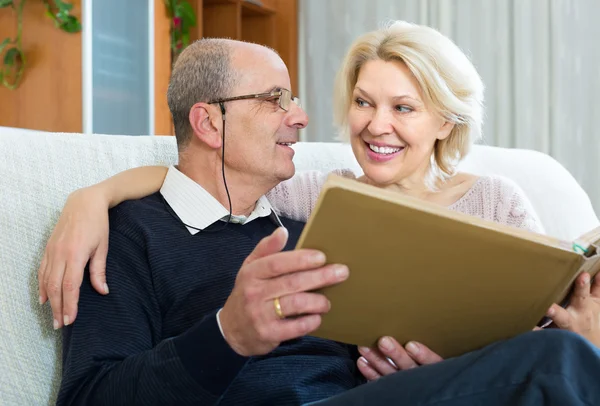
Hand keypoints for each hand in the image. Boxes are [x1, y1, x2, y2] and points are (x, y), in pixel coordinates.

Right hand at [38, 187, 110, 329]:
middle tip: (60, 325)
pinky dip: (41, 286)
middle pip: (55, 287)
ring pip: (46, 281)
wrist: (84, 202)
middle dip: (57, 308)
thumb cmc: (98, 224)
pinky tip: (43, 298)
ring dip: (49, 300)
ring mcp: (51, 251)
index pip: (70, 286)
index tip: (70, 320)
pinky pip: (42, 271)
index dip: (70, 305)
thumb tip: (103, 291)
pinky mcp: (48, 248)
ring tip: (52, 317)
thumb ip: (99, 270)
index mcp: (75, 254)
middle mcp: (60, 254)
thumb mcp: (103, 246)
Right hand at [219, 227, 348, 355]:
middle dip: (319, 277)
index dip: (300, 259)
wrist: (231, 330)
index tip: (321, 257)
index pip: (277, 263)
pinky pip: (295, 327)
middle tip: (341, 272)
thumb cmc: (248, 293)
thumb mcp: (250, 268)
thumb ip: (266, 249)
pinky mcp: (268, 334)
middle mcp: (254, 293)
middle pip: (291, 282)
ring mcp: (260, 315)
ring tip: (327, 301)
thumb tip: (282, 232)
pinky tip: (317, 318)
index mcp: (251, 273)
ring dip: (317, 301)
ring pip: (295, 304)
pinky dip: (310, 322)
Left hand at [357, 336, 442, 380]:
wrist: (417, 377)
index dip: (423, 355)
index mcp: (434, 366)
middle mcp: (420, 376)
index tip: (411, 345)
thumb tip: (408, 316)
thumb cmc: (424, 354)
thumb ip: (422, 338)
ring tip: (365, 347)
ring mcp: (405, 384)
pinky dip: (371, 373)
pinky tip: (362, 361)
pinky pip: (380, 382)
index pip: (433, 362)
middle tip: (383, 341)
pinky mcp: (391, 388)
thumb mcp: (430, 346)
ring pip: (392, 374)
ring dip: (377, 360)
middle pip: (409, 367)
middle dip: (396, 354)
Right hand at [544, 272, 599, 346]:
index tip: (547, 307)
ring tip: (586, 273)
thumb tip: (527, 326)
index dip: (553, 311)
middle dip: (580, 288)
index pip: (560, 315)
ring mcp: (592, 306)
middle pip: (580, 299)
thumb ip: (542, 330)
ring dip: (589, 283)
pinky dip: (599, 280)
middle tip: (582, 277)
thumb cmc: (571, 334)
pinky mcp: (598, 301)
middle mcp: (581, 312)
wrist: (592, 340)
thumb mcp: (556, 334)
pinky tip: (598, 270)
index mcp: (568, 321)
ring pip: (591, 293)